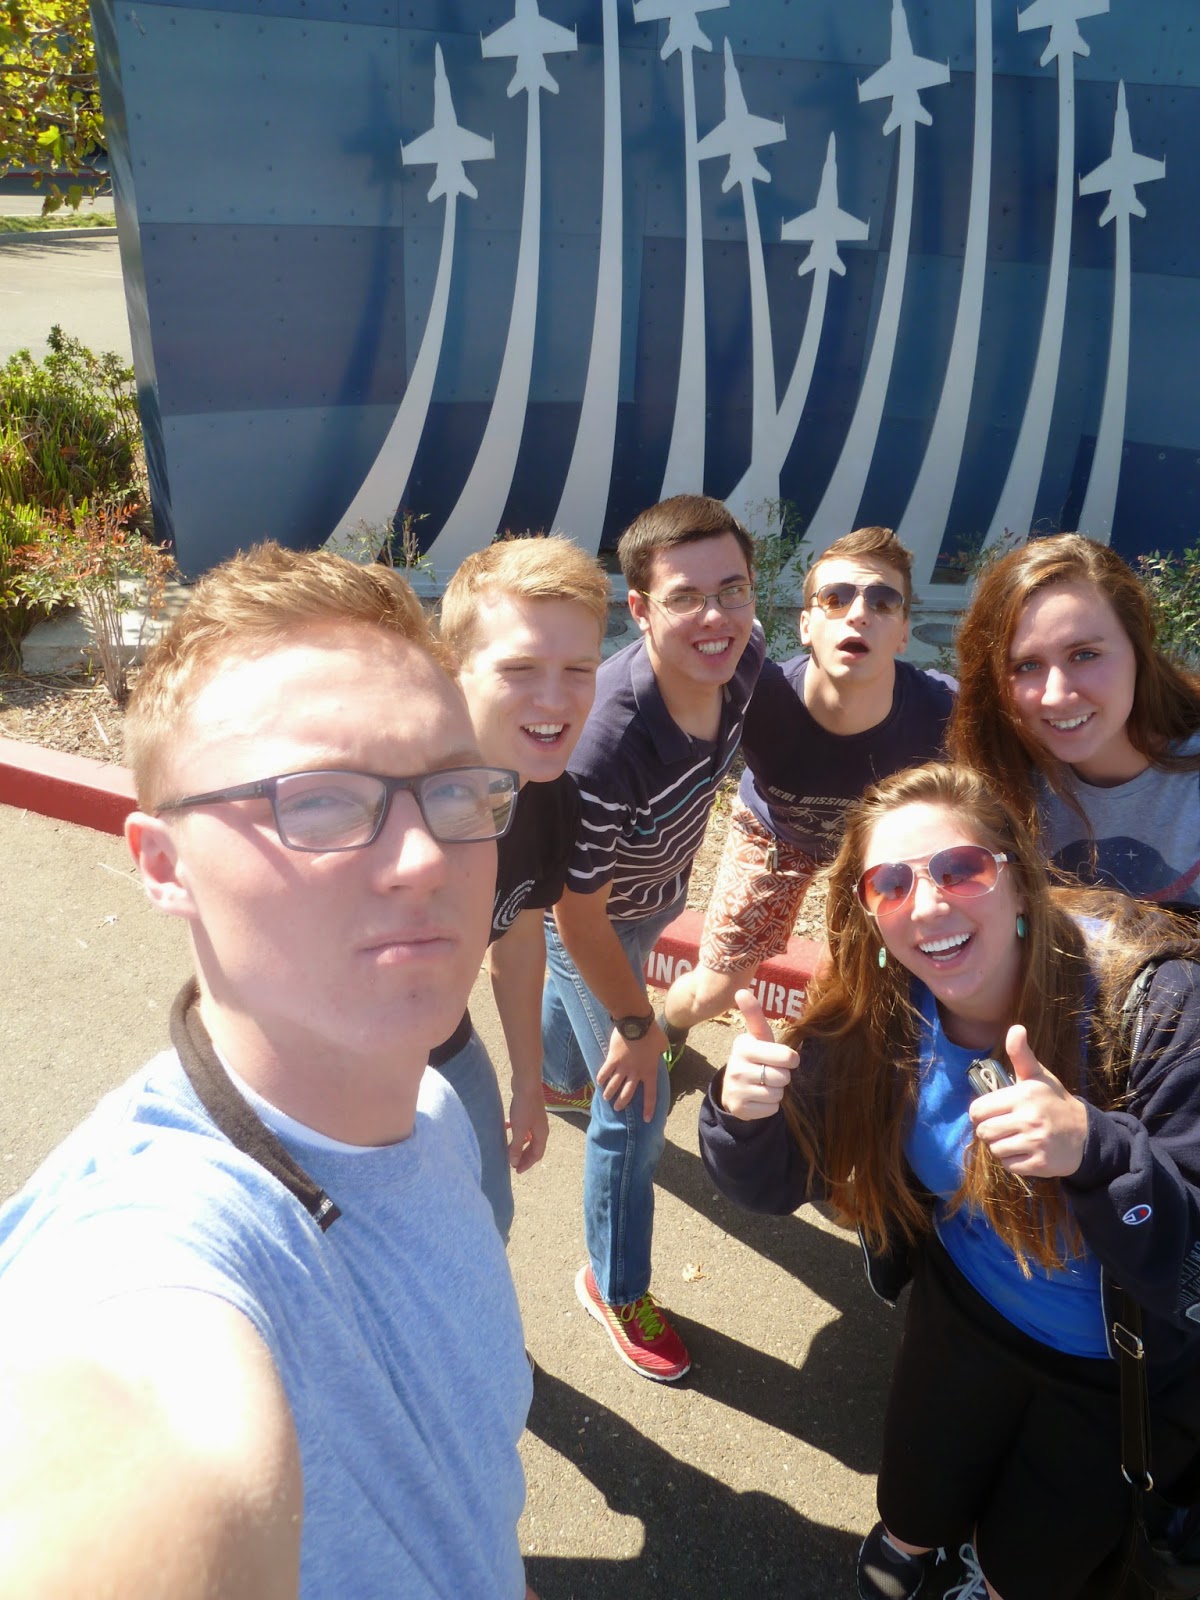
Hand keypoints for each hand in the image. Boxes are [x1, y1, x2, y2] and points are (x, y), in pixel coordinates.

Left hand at [507, 1081, 549, 1174]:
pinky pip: (523, 1127)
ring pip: (527, 1137)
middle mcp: (541, 1128)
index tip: (516, 1170)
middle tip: (512, 1163)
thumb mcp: (519, 1130)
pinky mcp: (528, 1112)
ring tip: (508, 1148)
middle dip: (523, 1156)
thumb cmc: (524, 1107)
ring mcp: (535, 1119)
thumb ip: (517, 1147)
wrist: (526, 1083)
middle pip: (533, 1147)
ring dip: (519, 1144)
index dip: (527, 1164)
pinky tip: (506, 1128)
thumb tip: (514, 1162)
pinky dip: (516, 1131)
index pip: (537, 1155)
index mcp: (542, 1134)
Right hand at [596, 1020, 667, 1120]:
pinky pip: (604, 1072)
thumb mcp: (662, 1044)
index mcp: (649, 1071)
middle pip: (627, 1094)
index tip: (646, 1119)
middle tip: (618, 1108)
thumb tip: (662, 1052)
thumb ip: (662, 1052)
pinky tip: (598, 1082)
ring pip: (614, 1085)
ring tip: (606, 1098)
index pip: (650, 1095)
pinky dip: (601, 1078)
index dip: (648, 1108)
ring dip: (609, 1093)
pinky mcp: (612, 1059)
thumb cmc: (652, 1033)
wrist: (636, 1023)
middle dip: (622, 1103)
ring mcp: (622, 1067)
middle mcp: (635, 1073)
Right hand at [718, 990, 799, 1120]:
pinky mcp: (739, 1107)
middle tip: (772, 1072)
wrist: (734, 1089)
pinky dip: (770, 1105)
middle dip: (783, 1076)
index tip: (788, 1059)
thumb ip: (754, 1015)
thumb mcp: (757, 1037)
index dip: (791, 1060)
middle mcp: (736, 1066)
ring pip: (777, 1093)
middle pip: (783, 1077)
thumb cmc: (755, 1058)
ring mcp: (735, 1088)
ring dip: (777, 1091)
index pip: (785, 1056)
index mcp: (743, 1046)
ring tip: (764, 1084)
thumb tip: (741, 991)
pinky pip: (771, 1108)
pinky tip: (759, 1098)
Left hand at [968, 1024, 1089, 1177]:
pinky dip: (1012, 1161)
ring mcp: (1035, 1143)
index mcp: (1024, 1095)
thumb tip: (1016, 1028)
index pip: (978, 1110)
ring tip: (1015, 1138)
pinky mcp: (1040, 1164)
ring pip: (995, 1149)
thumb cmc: (1054, 1102)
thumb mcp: (1038, 1076)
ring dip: (1000, 1146)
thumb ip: (1021, 1054)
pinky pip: (1008, 1165)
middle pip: (983, 1132)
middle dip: (989, 1130)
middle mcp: (1029, 1119)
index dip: (979, 1113)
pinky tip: (1025, 1150)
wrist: (1086, 1134)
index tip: (990, 1113)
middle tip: (1002, 1127)